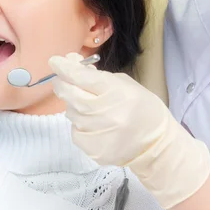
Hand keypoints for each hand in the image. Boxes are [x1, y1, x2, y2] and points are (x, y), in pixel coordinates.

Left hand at [49, 53, 209, 208]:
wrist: (155, 144)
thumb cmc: (142, 108)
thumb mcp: (124, 84)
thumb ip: (96, 75)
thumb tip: (70, 64)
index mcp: (114, 92)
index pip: (80, 76)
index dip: (64, 67)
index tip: (55, 61)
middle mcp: (103, 112)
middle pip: (68, 93)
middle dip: (62, 83)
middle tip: (63, 80)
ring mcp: (95, 132)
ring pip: (70, 112)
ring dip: (74, 105)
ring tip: (91, 106)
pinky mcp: (91, 148)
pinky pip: (75, 130)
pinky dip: (80, 124)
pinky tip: (94, 124)